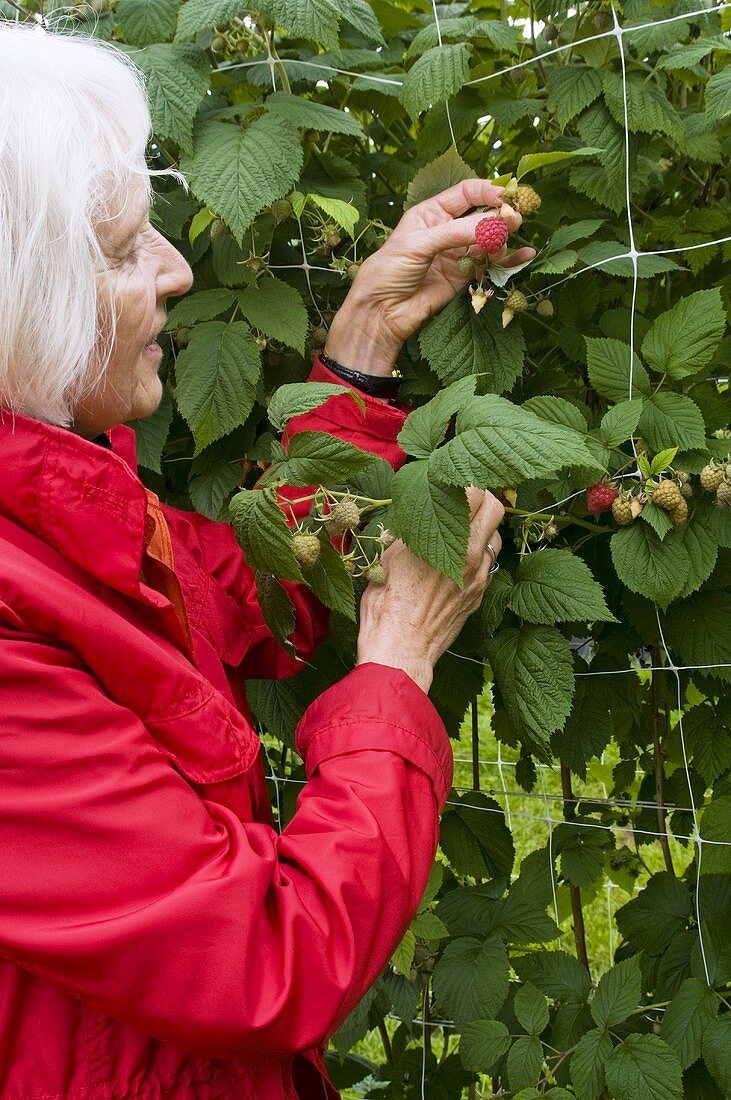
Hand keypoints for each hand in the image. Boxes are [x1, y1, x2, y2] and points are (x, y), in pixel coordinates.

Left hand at [326, 178, 535, 375]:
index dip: (487, 191)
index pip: (466, 194)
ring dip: (502, 240)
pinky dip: (507, 261)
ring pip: (488, 241)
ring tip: (508, 242)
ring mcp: (456, 254)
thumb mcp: (418, 244)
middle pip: (481, 216)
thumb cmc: (389, 271)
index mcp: (431, 213)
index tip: (506, 196)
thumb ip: (455, 233)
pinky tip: (524, 255)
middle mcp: (446, 230)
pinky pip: (489, 265)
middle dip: (499, 216)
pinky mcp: (463, 276)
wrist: (382, 312)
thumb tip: (491, 223)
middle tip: (516, 219)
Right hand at [356, 488, 503, 693]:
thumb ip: (411, 530)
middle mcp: (470, 555)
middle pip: (496, 509)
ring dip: (484, 529)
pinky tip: (459, 559)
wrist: (401, 649)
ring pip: (497, 538)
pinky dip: (479, 555)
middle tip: (464, 500)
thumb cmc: (387, 604)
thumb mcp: (390, 556)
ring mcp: (479, 577)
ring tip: (462, 531)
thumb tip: (417, 512)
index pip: (474, 493)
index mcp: (447, 539)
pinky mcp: (479, 595)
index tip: (451, 483)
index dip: (463, 483)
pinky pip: (489, 565)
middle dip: (483, 499)